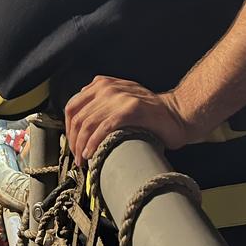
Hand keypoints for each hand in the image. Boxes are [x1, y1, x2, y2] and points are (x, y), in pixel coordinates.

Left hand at [64, 76, 192, 164]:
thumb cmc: (150, 114)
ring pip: (87, 123)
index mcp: (102, 85)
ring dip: (81, 146)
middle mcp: (108, 88)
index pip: (73, 106)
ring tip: (83, 161)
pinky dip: (94, 143)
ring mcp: (119, 98)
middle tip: (77, 159)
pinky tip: (92, 154)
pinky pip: (103, 128)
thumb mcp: (120, 101)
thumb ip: (101, 105)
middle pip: (78, 117)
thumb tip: (80, 124)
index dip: (68, 129)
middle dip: (73, 141)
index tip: (72, 145)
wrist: (178, 115)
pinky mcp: (130, 110)